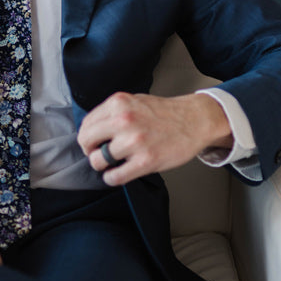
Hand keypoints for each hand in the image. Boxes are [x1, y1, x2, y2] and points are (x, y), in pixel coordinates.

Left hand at [77, 92, 233, 186]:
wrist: (194, 120)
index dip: (88, 137)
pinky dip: (112, 178)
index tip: (94, 143)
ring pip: (98, 161)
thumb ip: (112, 113)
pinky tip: (119, 174)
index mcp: (118, 104)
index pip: (86, 124)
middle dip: (90, 151)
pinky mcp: (146, 160)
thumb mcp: (133, 102)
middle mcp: (124, 120)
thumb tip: (91, 130)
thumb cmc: (163, 113)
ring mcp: (134, 141)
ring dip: (102, 166)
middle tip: (99, 155)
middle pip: (86, 142)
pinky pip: (115, 176)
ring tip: (112, 164)